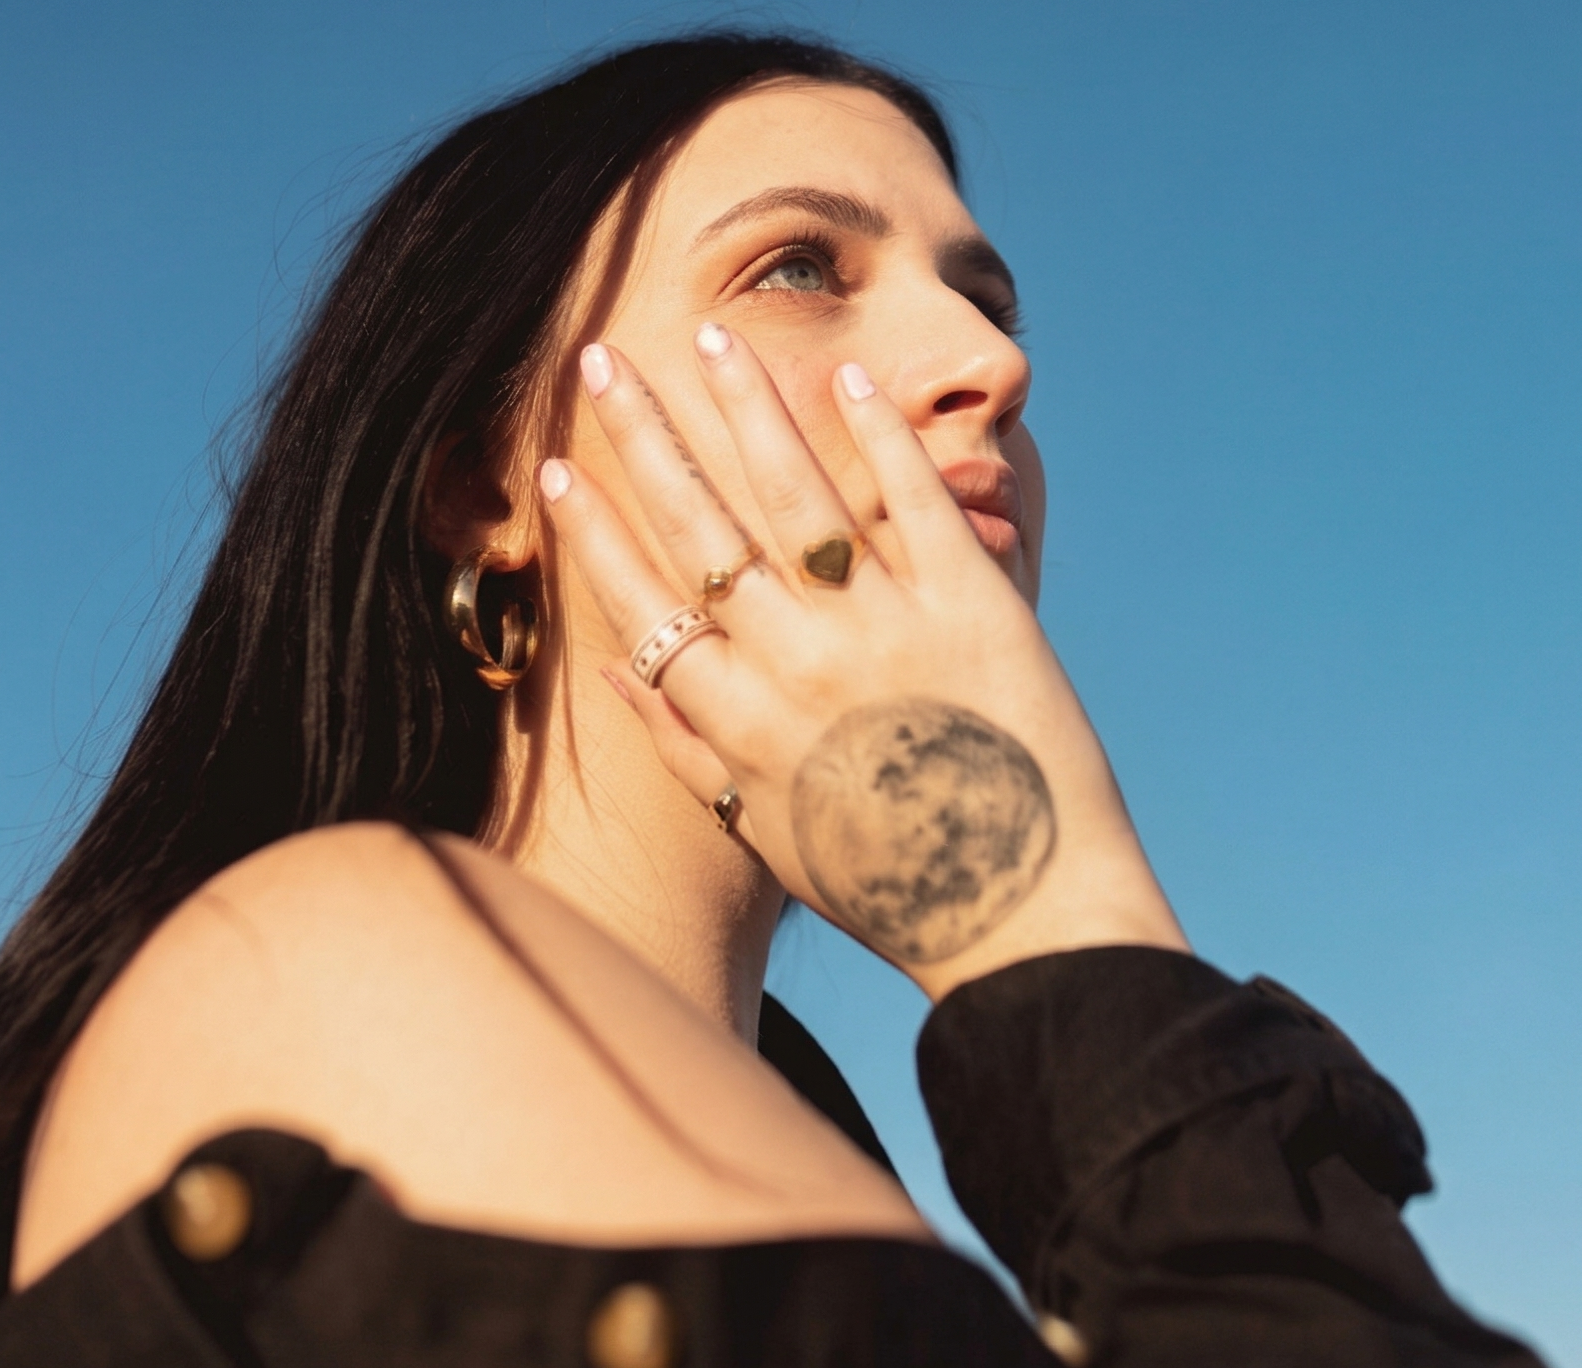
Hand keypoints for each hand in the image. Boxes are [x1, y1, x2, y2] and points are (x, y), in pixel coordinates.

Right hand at [540, 324, 1185, 999]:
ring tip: (710, 340)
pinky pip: (913, 505)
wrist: (1023, 912)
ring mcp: (885, 631)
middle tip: (602, 360)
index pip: (642, 605)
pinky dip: (877, 439)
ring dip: (746, 411)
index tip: (558, 466)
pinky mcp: (972, 609)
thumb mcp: (758, 829)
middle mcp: (797, 668)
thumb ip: (680, 746)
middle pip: (700, 531)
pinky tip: (843, 379)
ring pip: (795, 497)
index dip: (594, 532)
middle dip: (645, 438)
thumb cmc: (883, 880)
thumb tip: (606, 665)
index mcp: (739, 725)